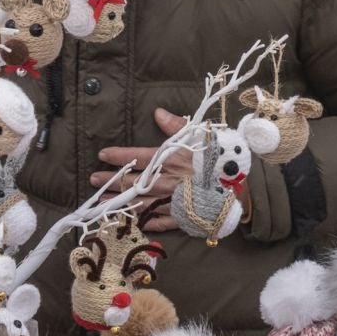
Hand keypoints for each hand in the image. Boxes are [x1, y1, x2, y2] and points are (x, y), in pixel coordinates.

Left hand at [91, 108, 250, 233]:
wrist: (243, 188)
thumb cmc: (223, 159)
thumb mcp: (203, 136)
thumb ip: (177, 125)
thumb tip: (157, 113)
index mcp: (170, 160)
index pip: (138, 157)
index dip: (119, 156)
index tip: (103, 154)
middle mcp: (166, 182)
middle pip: (133, 182)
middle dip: (112, 181)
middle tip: (93, 179)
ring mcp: (171, 202)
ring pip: (139, 203)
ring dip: (120, 203)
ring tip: (101, 205)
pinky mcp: (181, 218)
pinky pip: (158, 221)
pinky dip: (144, 221)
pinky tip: (131, 222)